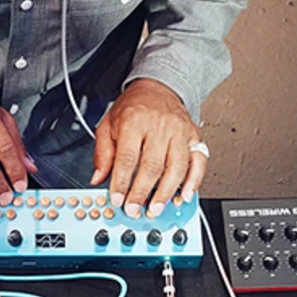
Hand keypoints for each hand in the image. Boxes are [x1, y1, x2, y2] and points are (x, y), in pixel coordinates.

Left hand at [90, 79, 205, 216]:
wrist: (157, 87)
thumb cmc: (133, 107)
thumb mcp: (108, 124)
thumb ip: (102, 153)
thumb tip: (97, 178)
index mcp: (134, 122)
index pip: (127, 158)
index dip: (122, 182)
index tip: (117, 199)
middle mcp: (159, 126)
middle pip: (152, 166)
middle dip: (142, 193)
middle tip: (134, 209)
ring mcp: (179, 132)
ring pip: (176, 167)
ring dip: (166, 193)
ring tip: (156, 208)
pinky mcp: (194, 137)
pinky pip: (198, 162)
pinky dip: (193, 181)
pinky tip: (184, 195)